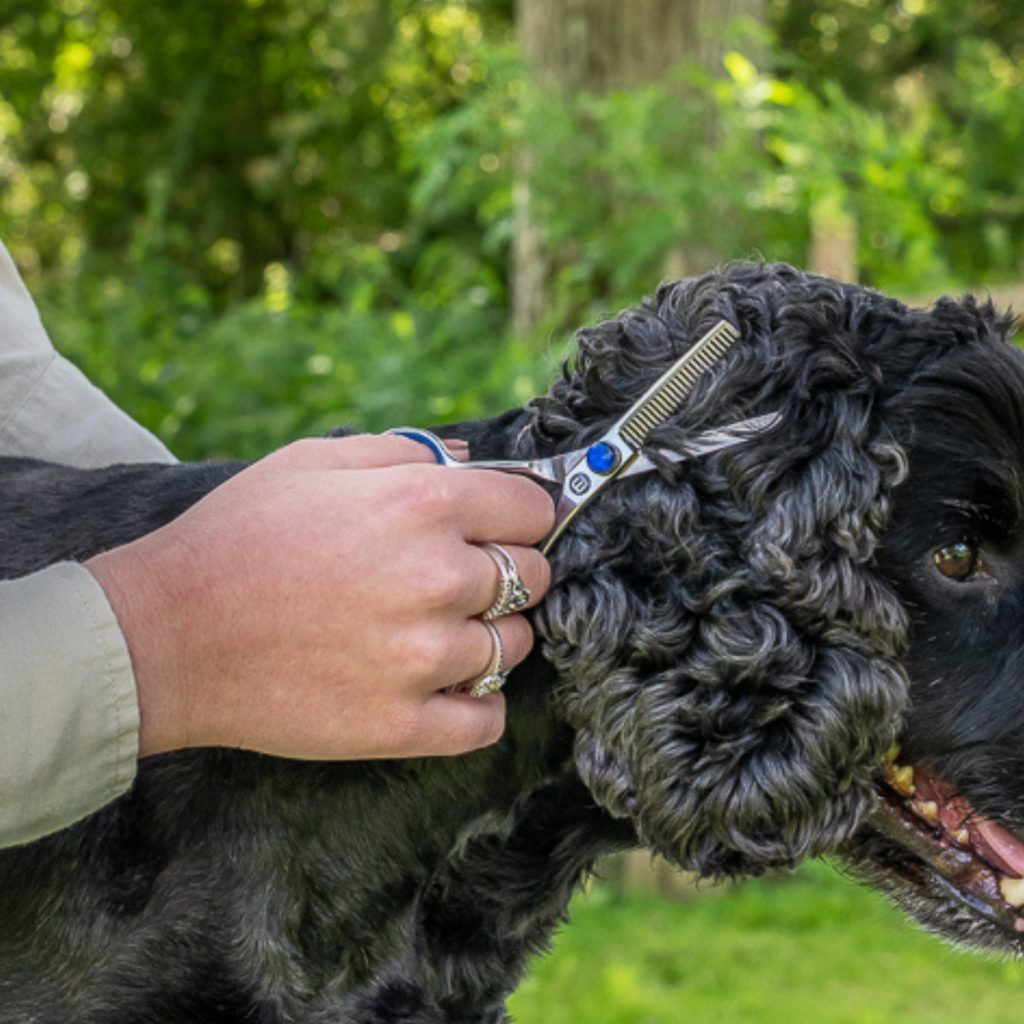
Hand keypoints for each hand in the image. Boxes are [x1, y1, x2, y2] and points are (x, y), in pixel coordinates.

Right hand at [85, 434, 553, 760]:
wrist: (167, 636)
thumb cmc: (238, 536)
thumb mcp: (313, 460)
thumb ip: (405, 451)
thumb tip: (472, 461)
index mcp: (422, 505)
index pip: (534, 511)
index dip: (523, 516)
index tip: (506, 527)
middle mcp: (439, 579)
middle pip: (532, 578)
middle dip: (507, 572)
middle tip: (459, 579)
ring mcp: (425, 659)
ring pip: (514, 646)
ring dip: (489, 636)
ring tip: (436, 631)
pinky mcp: (403, 726)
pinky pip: (487, 720)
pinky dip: (478, 704)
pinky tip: (447, 686)